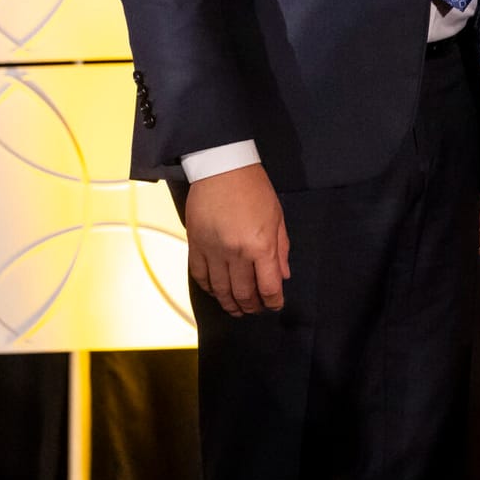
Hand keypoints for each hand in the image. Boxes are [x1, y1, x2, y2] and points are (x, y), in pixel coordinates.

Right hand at [184, 163, 289, 315]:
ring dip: (229, 303)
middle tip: (255, 310)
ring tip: (236, 309)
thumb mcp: (277, 217)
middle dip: (251, 306)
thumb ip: (281, 249)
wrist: (222, 169)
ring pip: (220, 289)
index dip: (273, 301)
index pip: (268, 286)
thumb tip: (283, 275)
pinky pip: (200, 276)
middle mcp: (236, 253)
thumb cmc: (254, 189)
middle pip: (243, 292)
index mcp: (260, 245)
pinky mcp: (195, 245)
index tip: (275, 305)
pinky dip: (208, 288)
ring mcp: (213, 251)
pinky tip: (216, 292)